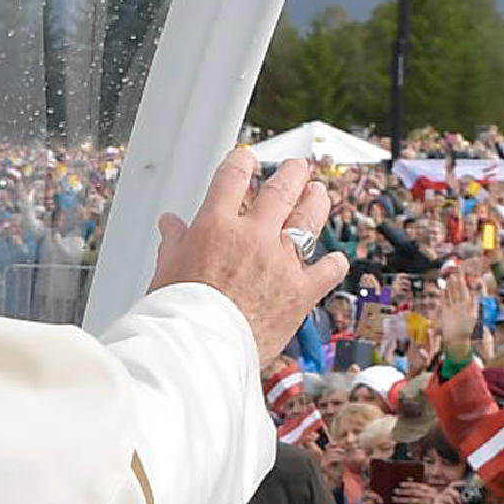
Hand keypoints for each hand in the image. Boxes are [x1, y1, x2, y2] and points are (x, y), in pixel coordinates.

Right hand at [150, 155, 351, 367]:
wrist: (202, 345)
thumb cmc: (180, 313)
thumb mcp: (166, 270)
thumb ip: (174, 242)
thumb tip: (170, 224)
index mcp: (217, 226)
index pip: (233, 178)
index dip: (242, 162)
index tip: (246, 159)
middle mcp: (254, 235)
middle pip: (281, 190)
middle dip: (292, 173)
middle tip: (297, 167)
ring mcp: (282, 260)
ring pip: (308, 218)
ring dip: (317, 201)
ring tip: (319, 192)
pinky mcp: (302, 290)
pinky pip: (327, 271)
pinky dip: (334, 264)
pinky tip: (336, 260)